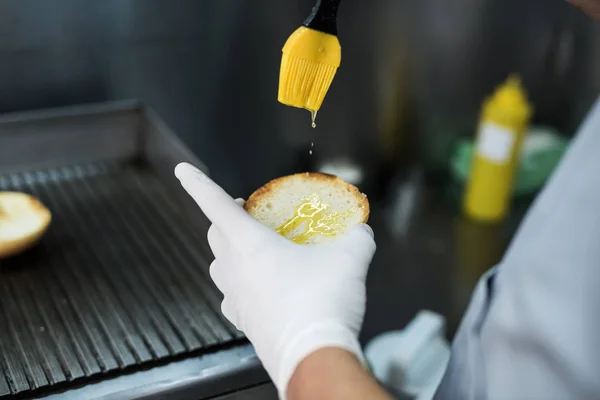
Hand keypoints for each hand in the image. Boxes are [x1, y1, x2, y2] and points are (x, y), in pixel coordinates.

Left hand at [174, 163, 375, 397]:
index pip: (215, 204)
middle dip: (226, 217)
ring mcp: (236, 298)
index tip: (182, 171)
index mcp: (250, 244)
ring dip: (231, 251)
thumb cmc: (322, 304)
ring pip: (219, 266)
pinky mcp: (244, 322)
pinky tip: (261, 289)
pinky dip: (241, 285)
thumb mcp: (350, 259)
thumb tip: (360, 231)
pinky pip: (232, 296)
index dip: (197, 183)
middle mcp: (234, 269)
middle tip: (249, 212)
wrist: (313, 357)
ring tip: (256, 250)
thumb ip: (357, 237)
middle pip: (215, 234)